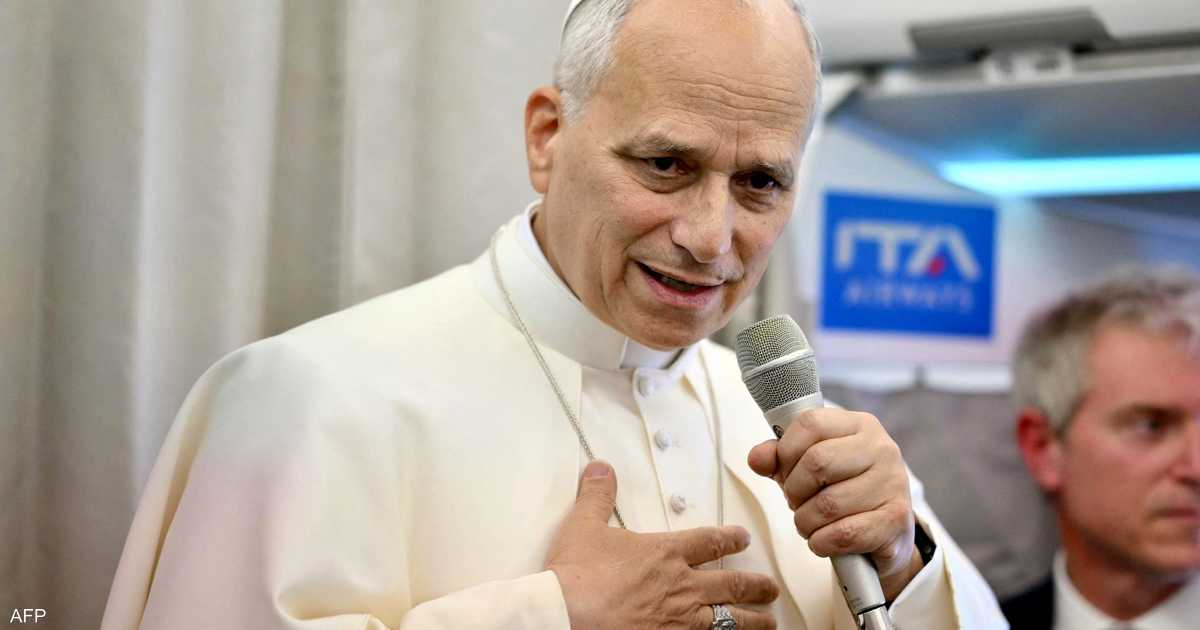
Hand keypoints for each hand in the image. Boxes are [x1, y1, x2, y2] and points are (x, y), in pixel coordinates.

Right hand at [545, 461, 779, 628]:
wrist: (567, 614)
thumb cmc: (577, 575)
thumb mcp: (584, 526)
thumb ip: (598, 496)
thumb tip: (601, 468)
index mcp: (665, 553)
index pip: (708, 541)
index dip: (730, 538)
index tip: (743, 538)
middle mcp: (681, 586)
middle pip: (730, 583)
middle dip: (755, 585)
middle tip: (770, 587)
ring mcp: (680, 620)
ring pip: (730, 619)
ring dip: (753, 619)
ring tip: (769, 622)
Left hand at [747, 409, 923, 600]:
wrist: (886, 531)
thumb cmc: (842, 490)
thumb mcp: (808, 466)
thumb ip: (779, 458)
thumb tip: (756, 458)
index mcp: (859, 424)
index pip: (810, 424)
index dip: (786, 451)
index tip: (785, 472)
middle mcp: (881, 448)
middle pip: (817, 462)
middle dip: (794, 490)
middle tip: (796, 503)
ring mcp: (893, 482)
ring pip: (828, 503)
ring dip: (805, 521)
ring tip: (809, 523)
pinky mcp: (895, 519)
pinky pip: (844, 533)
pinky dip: (822, 541)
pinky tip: (823, 540)